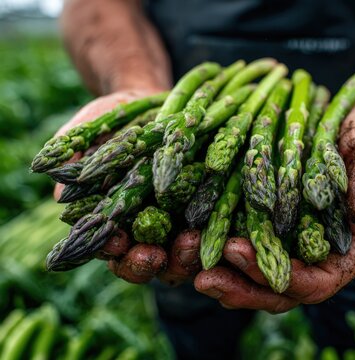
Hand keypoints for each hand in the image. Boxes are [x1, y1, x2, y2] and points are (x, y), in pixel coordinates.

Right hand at [52, 88, 200, 283]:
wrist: (155, 103)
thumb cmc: (114, 118)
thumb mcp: (91, 128)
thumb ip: (74, 159)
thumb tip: (60, 195)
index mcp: (115, 219)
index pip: (112, 249)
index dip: (112, 251)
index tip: (115, 242)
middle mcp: (149, 226)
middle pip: (148, 261)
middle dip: (148, 263)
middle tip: (154, 255)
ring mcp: (179, 220)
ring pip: (182, 254)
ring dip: (185, 256)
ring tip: (189, 241)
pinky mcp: (207, 206)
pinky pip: (214, 229)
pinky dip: (215, 234)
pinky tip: (219, 229)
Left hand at [194, 105, 354, 312]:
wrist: (345, 126)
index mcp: (349, 252)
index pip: (316, 282)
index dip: (281, 277)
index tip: (242, 255)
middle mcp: (316, 256)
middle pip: (278, 290)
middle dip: (240, 287)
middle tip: (203, 278)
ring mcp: (289, 243)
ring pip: (253, 276)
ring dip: (220, 272)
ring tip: (185, 255)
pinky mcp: (266, 225)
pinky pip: (240, 245)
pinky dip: (215, 245)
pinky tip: (189, 236)